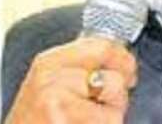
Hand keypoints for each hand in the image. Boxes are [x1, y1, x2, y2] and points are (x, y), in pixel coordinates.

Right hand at [4, 37, 137, 123]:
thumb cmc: (32, 119)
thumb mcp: (47, 82)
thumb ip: (78, 65)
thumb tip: (118, 57)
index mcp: (48, 62)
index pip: (102, 47)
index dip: (124, 60)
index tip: (129, 71)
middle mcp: (52, 81)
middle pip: (115, 80)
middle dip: (118, 97)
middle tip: (102, 107)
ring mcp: (59, 106)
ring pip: (115, 109)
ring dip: (109, 119)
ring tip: (87, 121)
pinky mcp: (66, 123)